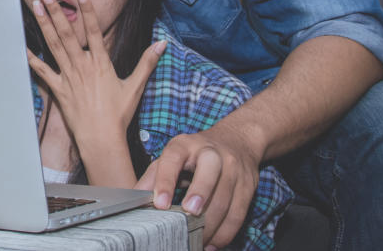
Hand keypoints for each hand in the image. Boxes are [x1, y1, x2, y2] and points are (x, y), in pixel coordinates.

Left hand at [25, 0, 165, 156]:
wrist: (101, 139)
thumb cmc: (119, 114)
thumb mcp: (135, 86)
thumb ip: (147, 63)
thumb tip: (162, 44)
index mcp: (100, 63)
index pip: (94, 30)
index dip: (87, 9)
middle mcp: (82, 66)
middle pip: (67, 33)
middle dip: (56, 11)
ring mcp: (68, 76)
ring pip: (54, 45)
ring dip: (44, 25)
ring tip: (36, 6)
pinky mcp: (58, 89)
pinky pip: (42, 71)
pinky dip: (31, 58)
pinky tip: (22, 45)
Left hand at [135, 125, 260, 248]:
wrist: (236, 141)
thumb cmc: (196, 153)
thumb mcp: (172, 156)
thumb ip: (153, 176)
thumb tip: (133, 198)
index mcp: (185, 145)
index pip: (173, 159)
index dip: (165, 181)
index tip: (159, 204)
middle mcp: (212, 153)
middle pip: (208, 174)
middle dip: (199, 196)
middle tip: (187, 217)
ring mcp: (234, 169)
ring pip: (225, 199)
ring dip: (211, 224)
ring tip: (196, 239)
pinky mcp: (248, 185)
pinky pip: (239, 213)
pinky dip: (226, 232)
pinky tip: (213, 243)